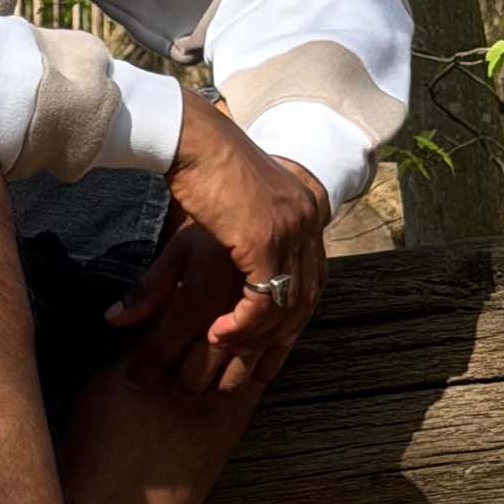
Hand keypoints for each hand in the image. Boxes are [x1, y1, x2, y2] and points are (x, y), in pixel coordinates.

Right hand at [106, 91, 329, 395]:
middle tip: (250, 368)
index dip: (292, 318)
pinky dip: (242, 324)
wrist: (190, 135)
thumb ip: (245, 232)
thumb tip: (238, 257)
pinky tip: (217, 333)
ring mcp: (291, 230)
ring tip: (222, 350)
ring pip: (286, 305)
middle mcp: (307, 220)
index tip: (269, 348)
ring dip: (255, 336)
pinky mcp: (264, 240)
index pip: (314, 278)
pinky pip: (263, 300)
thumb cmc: (201, 163)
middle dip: (278, 338)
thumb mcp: (234, 204)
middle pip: (305, 297)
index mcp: (305, 208)